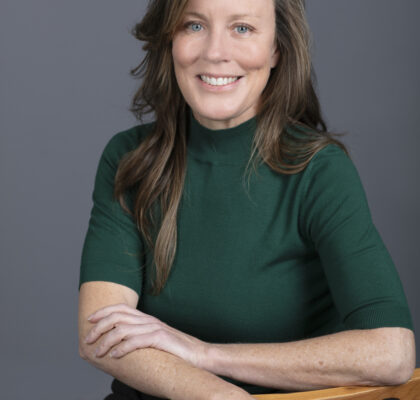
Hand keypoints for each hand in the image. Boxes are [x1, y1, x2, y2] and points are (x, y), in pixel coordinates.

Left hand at [84, 303, 209, 367]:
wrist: (200, 355)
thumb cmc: (176, 351)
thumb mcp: (154, 340)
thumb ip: (139, 338)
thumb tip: (118, 346)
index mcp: (146, 319)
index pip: (121, 308)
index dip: (103, 311)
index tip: (89, 320)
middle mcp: (149, 320)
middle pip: (118, 316)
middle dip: (99, 326)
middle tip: (88, 339)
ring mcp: (155, 328)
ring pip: (123, 329)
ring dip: (106, 340)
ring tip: (97, 352)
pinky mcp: (161, 339)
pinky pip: (136, 341)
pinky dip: (122, 348)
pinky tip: (115, 356)